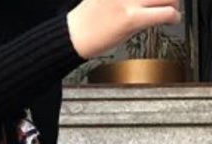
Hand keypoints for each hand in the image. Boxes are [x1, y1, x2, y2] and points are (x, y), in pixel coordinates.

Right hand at [67, 0, 181, 59]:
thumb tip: (141, 0)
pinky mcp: (131, 19)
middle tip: (168, 0)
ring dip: (174, 3)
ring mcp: (129, 2)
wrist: (73, 36)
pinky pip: (164, 13)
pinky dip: (173, 16)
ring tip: (171, 9)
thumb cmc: (86, 20)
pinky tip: (172, 20)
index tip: (153, 1)